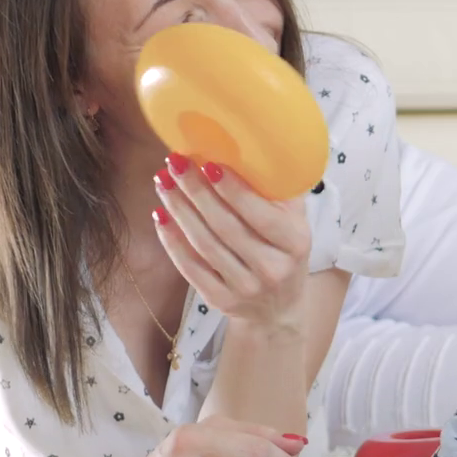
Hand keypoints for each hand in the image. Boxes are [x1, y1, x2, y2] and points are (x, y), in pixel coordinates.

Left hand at [153, 154, 311, 327]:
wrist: (279, 310)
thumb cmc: (284, 252)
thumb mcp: (296, 223)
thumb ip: (281, 191)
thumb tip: (258, 147)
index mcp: (295, 242)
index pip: (260, 213)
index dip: (232, 189)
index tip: (209, 163)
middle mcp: (272, 268)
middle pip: (225, 226)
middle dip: (196, 191)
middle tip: (175, 163)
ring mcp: (245, 288)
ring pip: (204, 245)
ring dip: (179, 210)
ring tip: (163, 183)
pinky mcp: (221, 301)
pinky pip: (190, 268)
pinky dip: (172, 241)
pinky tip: (160, 216)